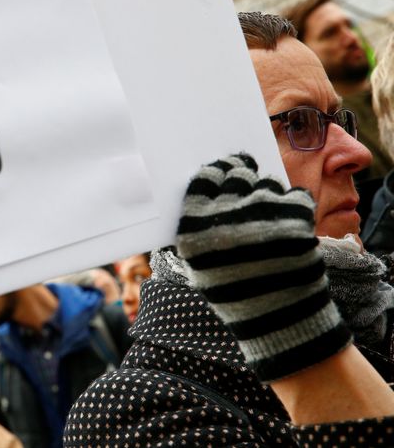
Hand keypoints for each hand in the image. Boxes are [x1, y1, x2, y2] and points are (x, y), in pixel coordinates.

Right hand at [176, 154, 351, 381]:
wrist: (279, 320)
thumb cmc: (235, 292)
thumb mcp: (200, 264)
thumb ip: (199, 226)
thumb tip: (210, 188)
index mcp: (195, 226)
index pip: (204, 178)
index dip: (216, 171)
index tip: (223, 170)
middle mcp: (226, 214)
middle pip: (236, 174)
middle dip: (243, 176)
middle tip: (249, 186)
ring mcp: (262, 212)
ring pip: (267, 183)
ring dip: (269, 194)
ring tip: (270, 220)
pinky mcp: (295, 216)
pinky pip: (295, 195)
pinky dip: (294, 205)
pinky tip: (289, 227)